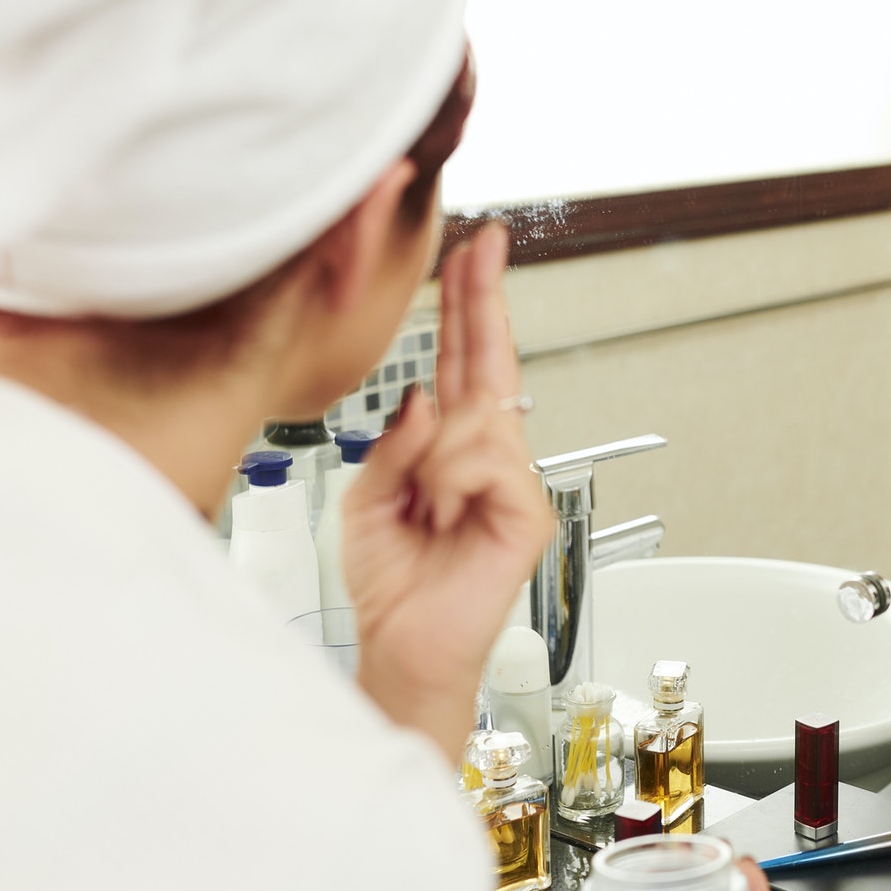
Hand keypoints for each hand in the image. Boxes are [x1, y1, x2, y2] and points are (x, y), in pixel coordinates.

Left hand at [342, 223, 554, 760]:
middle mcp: (485, 454)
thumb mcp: (365, 497)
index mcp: (448, 444)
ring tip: (424, 506)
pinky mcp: (526, 513)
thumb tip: (425, 401)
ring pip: (476, 419)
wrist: (402, 644)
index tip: (470, 253)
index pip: (462, 360)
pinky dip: (451, 482)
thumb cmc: (390, 580)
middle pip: (490, 360)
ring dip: (433, 459)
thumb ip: (392, 444)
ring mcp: (510, 482)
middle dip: (483, 299)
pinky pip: (486, 461)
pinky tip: (443, 513)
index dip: (466, 304)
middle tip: (483, 246)